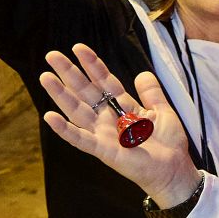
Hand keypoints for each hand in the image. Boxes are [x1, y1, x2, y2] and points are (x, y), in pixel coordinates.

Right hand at [38, 44, 198, 205]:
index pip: (104, 81)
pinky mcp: (103, 150)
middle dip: (69, 73)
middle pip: (85, 92)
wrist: (173, 169)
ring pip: (77, 111)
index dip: (92, 65)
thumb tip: (142, 73)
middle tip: (52, 55)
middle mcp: (108, 118)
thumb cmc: (168, 143)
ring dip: (60, 95)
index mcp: (123, 107)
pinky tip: (50, 117)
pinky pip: (80, 139)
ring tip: (45, 77)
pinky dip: (65, 129)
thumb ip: (151, 93)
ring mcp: (103, 134)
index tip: (78, 47)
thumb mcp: (162, 111)